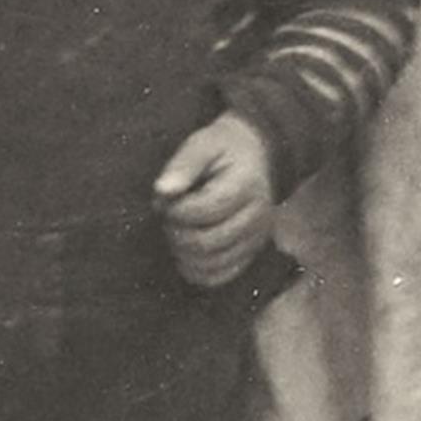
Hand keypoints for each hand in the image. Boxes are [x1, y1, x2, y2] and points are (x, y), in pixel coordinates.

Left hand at [151, 113, 279, 290]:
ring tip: (178, 232)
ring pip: (212, 264)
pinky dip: (197, 272)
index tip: (166, 200)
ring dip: (183, 253)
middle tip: (169, 218)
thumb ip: (182, 165)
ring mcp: (256, 238)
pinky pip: (221, 276)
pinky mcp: (251, 252)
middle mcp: (257, 216)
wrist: (259, 157)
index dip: (176, 210)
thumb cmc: (225, 150)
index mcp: (246, 185)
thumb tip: (162, 191)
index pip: (204, 211)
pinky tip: (186, 254)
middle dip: (176, 233)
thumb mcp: (203, 144)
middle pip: (207, 242)